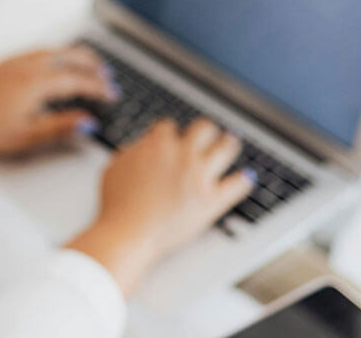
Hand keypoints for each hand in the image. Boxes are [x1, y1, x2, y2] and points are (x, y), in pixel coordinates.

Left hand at [0, 47, 118, 155]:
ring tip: (86, 66)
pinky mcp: (2, 63)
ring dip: (73, 56)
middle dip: (91, 64)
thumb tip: (88, 122)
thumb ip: (60, 127)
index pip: (76, 80)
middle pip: (67, 56)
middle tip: (107, 75)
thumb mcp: (26, 136)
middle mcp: (25, 65)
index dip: (98, 88)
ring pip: (52, 50)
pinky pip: (37, 51)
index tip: (112, 95)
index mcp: (34, 83)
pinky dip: (55, 55)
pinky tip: (54, 65)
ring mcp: (13, 61)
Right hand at [66, 117, 252, 295]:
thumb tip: (143, 146)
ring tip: (231, 142)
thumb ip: (132, 152)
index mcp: (158, 144)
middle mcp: (183, 155)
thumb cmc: (117, 205)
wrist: (129, 233)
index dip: (169, 132)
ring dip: (229, 143)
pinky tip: (246, 178)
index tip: (171, 137)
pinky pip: (237, 185)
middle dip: (204, 130)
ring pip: (226, 148)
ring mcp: (200, 176)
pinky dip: (243, 180)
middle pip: (203, 128)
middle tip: (207, 134)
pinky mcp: (213, 201)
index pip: (169, 126)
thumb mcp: (114, 167)